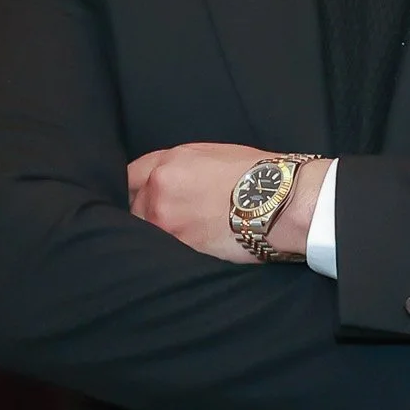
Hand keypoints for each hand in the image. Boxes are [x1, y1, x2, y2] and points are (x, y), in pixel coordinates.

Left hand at [127, 144, 326, 261]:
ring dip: (157, 237)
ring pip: (146, 232)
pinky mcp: (180, 248)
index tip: (134, 198)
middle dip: (145, 215)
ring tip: (183, 237)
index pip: (128, 176)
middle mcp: (159, 190)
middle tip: (167, 222)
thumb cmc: (257, 175)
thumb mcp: (212, 155)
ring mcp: (166, 222)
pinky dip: (170, 254)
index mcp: (168, 163)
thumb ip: (179, 166)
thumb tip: (165, 180)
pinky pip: (163, 252)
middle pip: (133, 208)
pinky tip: (188, 251)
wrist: (281, 201)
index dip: (132, 189)